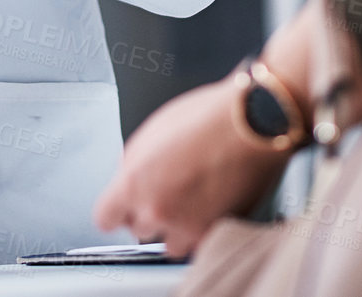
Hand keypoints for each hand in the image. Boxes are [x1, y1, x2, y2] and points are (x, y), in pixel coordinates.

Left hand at [92, 79, 290, 256]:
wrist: (256, 122)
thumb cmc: (209, 117)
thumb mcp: (153, 130)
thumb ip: (133, 163)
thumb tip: (128, 179)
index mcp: (134, 182)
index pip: (105, 218)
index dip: (116, 210)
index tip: (123, 206)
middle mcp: (157, 210)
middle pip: (139, 229)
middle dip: (150, 212)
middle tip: (169, 189)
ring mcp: (188, 226)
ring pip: (170, 244)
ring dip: (177, 227)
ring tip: (193, 198)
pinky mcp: (217, 233)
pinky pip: (201, 243)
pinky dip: (204, 229)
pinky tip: (212, 202)